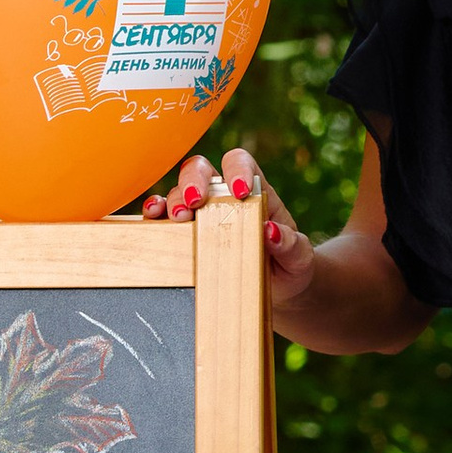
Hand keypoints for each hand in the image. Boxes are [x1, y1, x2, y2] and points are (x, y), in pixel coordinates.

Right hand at [142, 144, 318, 332]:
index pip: (240, 162)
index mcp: (254, 193)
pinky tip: (153, 219)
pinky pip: (163, 216)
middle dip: (194, 180)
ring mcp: (201, 214)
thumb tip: (271, 231)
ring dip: (174, 200)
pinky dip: (155, 214)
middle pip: (201, 169)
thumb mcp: (298, 258)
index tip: (239, 192)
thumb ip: (290, 244)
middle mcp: (223, 197)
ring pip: (178, 190)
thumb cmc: (288, 267)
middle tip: (195, 202)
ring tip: (178, 218)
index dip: (236, 169)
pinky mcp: (184, 234)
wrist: (278, 290)